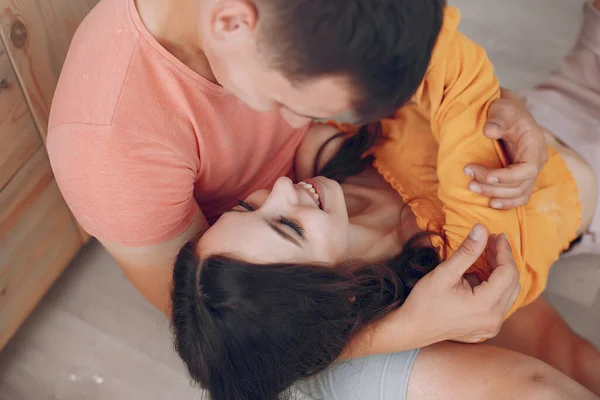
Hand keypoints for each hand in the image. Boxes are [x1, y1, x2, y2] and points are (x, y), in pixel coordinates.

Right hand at [402, 224, 520, 343]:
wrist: (412, 329)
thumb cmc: (424, 302)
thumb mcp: (444, 273)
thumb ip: (466, 251)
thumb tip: (482, 229)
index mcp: (485, 306)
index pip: (508, 273)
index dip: (505, 252)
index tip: (497, 235)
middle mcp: (494, 319)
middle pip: (512, 283)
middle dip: (504, 260)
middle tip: (491, 242)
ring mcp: (491, 327)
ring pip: (509, 294)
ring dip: (500, 273)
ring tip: (486, 257)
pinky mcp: (486, 329)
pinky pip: (500, 304)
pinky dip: (494, 287)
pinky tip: (478, 277)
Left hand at [465, 89, 547, 209]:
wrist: (508, 114)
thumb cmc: (505, 111)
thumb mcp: (501, 109)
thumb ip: (497, 120)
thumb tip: (488, 132)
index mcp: (535, 144)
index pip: (528, 169)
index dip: (507, 177)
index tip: (486, 175)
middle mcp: (537, 160)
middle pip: (520, 184)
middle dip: (493, 186)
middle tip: (469, 181)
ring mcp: (530, 171)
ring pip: (518, 193)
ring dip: (495, 194)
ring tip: (472, 187)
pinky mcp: (522, 177)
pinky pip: (519, 196)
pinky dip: (506, 202)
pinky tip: (490, 203)